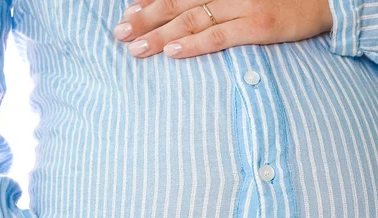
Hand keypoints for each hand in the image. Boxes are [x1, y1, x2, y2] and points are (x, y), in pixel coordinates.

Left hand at [112, 0, 332, 58]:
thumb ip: (220, 1)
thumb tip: (195, 12)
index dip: (150, 0)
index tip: (128, 11)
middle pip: (177, 3)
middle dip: (145, 18)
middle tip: (119, 32)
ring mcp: (243, 6)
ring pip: (191, 19)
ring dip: (159, 34)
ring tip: (134, 47)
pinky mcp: (258, 26)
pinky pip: (219, 37)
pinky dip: (193, 44)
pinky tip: (171, 52)